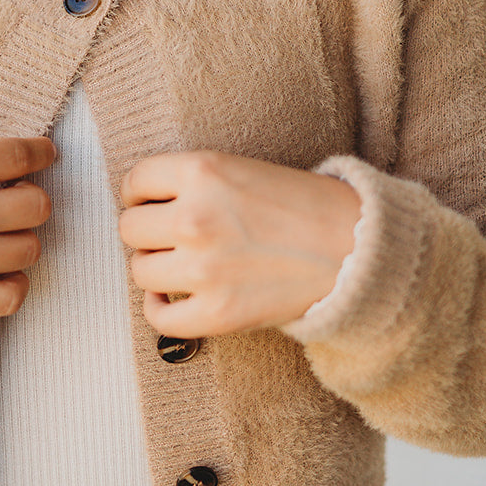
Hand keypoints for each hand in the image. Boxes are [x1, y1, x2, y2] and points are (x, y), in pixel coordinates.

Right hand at [0, 136, 56, 321]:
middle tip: (14, 200)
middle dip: (29, 200)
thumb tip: (10, 167)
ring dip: (20, 241)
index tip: (43, 155)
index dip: (39, 153)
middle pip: (38, 205)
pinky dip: (12, 284)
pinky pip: (14, 294)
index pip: (22, 154)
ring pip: (31, 248)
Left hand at [118, 150, 359, 336]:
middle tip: (172, 236)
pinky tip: (173, 297)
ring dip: (156, 268)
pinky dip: (159, 308)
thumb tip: (140, 202)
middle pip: (130, 228)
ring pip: (140, 270)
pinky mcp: (217, 313)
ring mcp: (203, 268)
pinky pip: (159, 317)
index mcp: (201, 171)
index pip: (134, 181)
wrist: (355, 247)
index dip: (140, 194)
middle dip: (148, 232)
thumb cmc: (301, 205)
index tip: (150, 203)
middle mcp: (194, 217)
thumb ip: (190, 181)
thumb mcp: (239, 168)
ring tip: (183, 264)